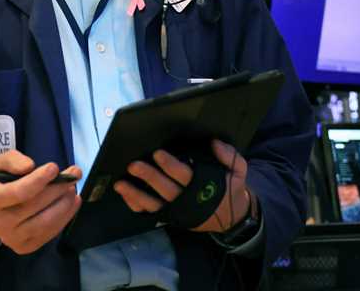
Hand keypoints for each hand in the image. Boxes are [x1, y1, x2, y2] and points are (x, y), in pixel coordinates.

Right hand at [0, 150, 82, 254]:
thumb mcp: (0, 165)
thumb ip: (13, 161)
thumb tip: (29, 166)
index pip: (19, 192)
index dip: (38, 180)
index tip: (55, 167)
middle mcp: (0, 223)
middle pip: (36, 206)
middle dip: (58, 188)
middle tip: (74, 174)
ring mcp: (13, 239)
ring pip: (46, 222)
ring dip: (65, 203)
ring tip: (72, 188)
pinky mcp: (26, 247)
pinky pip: (51, 232)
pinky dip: (66, 216)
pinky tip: (73, 202)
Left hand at [113, 139, 256, 232]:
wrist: (232, 217)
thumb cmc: (230, 187)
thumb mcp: (238, 171)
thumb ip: (229, 156)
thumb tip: (215, 143)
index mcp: (203, 186)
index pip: (184, 175)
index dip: (170, 165)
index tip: (157, 154)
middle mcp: (187, 199)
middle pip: (165, 189)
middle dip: (148, 177)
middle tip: (133, 165)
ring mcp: (177, 210)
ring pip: (154, 204)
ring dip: (136, 194)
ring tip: (120, 184)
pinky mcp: (170, 216)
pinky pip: (151, 212)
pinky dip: (137, 205)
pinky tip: (126, 195)